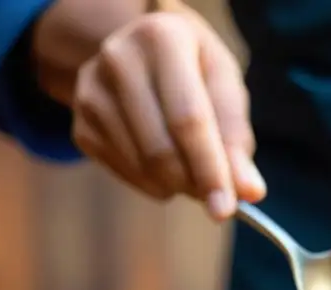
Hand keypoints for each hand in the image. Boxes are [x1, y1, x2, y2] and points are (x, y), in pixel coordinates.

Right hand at [69, 7, 263, 219]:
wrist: (144, 52)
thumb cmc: (197, 70)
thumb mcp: (226, 88)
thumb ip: (237, 140)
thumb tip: (249, 192)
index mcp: (162, 39)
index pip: (188, 119)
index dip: (209, 170)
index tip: (226, 209)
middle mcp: (118, 59)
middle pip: (160, 148)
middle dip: (194, 184)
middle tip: (217, 197)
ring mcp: (91, 93)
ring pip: (142, 167)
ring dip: (177, 186)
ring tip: (194, 171)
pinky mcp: (81, 124)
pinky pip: (126, 174)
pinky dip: (155, 184)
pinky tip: (167, 166)